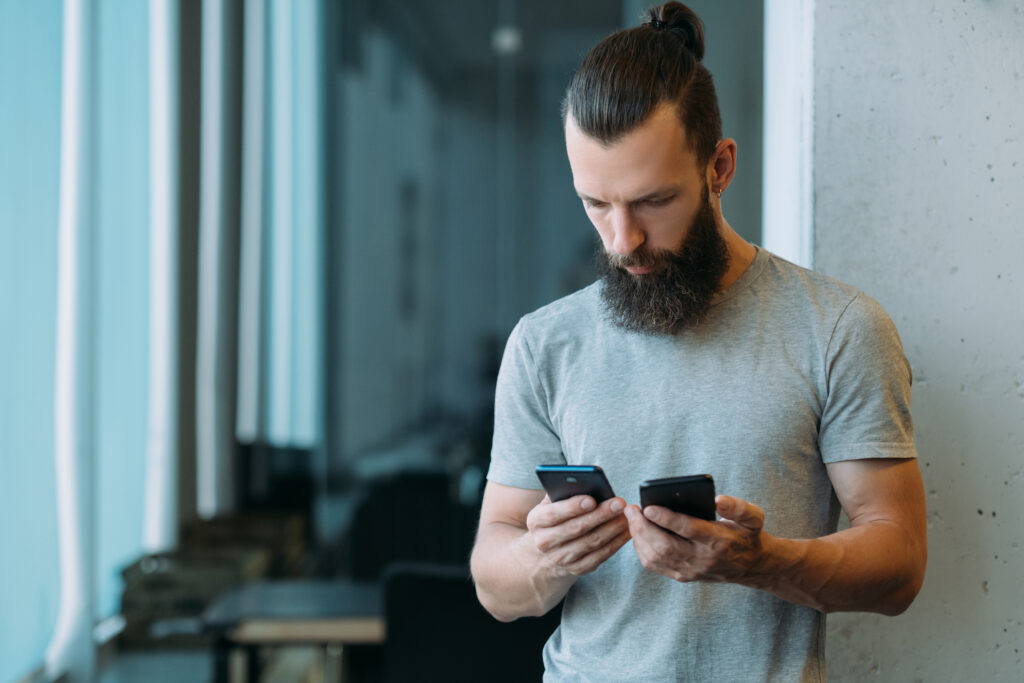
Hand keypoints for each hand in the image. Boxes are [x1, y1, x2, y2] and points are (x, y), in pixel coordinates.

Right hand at [525, 495, 630, 577]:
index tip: (592, 499)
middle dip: (601, 515)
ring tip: (627, 516)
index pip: (554, 514)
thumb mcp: (550, 504)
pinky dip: (616, 543)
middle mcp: (545, 542)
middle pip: (577, 528)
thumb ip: (562, 492)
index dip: (573, 507)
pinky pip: (600, 556)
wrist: (547, 551)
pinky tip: (626, 531)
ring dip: (612, 528)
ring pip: (591, 542)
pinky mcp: (577, 569)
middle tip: (619, 504)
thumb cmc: (555, 517)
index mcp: (536, 521)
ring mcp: (561, 558)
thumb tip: (582, 481)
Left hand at [625, 494, 769, 583]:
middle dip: (643, 527)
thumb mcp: (753, 517)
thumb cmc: (747, 535)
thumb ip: (738, 506)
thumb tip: (718, 500)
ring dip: (639, 537)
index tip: (648, 507)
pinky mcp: (683, 577)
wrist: (752, 566)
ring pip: (656, 557)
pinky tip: (638, 533)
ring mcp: (691, 571)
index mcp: (719, 541)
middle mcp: (703, 559)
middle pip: (665, 546)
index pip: (688, 530)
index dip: (666, 518)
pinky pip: (655, 565)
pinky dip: (641, 549)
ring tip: (631, 518)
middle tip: (631, 509)